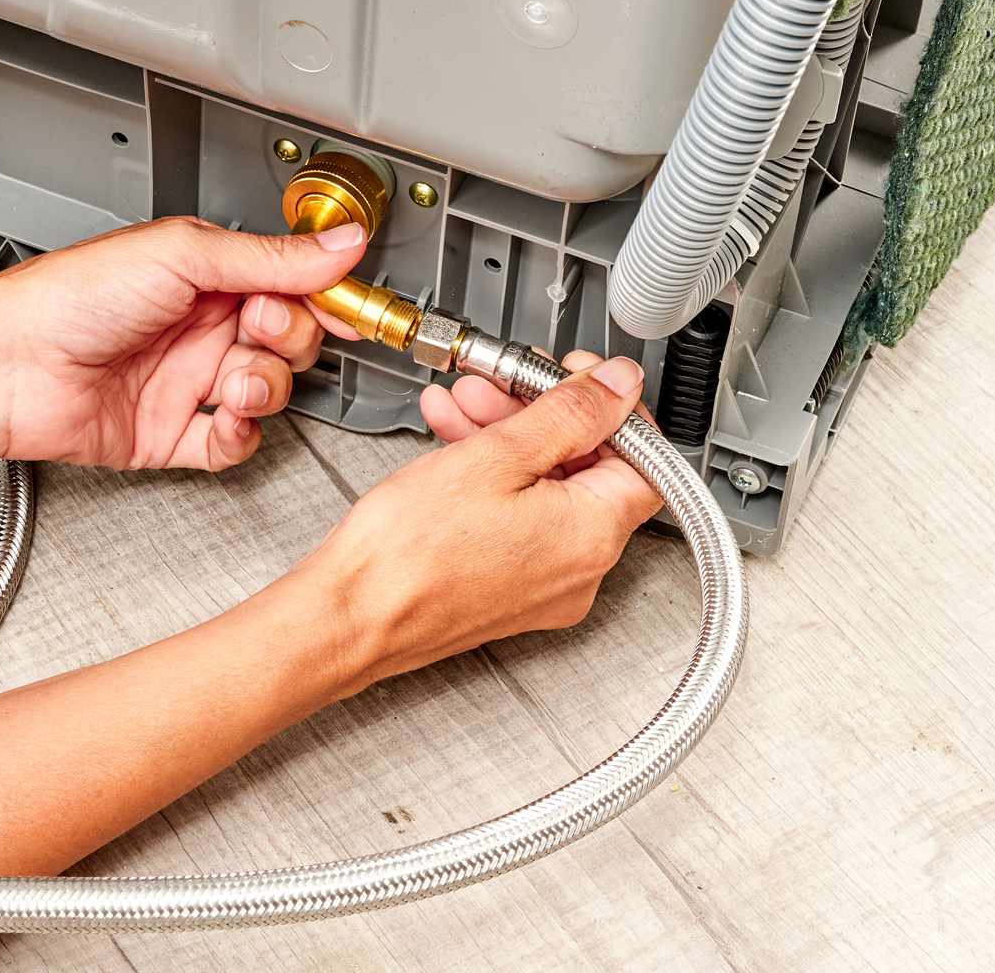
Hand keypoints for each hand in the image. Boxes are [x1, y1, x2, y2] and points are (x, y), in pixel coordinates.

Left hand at [0, 216, 365, 469]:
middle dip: (285, 340)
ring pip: (266, 394)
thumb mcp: (184, 255)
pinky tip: (221, 417)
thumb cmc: (71, 298)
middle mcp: (202, 328)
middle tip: (254, 329)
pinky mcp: (173, 434)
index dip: (322, 301)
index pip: (291, 288)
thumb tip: (341, 244)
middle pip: (288, 343)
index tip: (345, 308)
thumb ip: (271, 257)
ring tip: (232, 380)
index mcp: (208, 277)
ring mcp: (188, 382)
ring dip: (263, 389)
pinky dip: (237, 435)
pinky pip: (231, 444)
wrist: (10, 364)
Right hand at [303, 351, 661, 691]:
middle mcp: (581, 571)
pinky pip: (521, 522)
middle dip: (542, 415)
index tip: (579, 378)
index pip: (644, 457)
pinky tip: (455, 445)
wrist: (349, 616)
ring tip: (462, 409)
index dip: (614, 407)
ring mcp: (545, 587)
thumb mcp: (496, 455)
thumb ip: (569, 413)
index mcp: (592, 536)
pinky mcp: (510, 594)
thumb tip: (620, 385)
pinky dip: (494, 480)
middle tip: (502, 386)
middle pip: (588, 470)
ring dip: (509, 440)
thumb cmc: (407, 554)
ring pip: (548, 492)